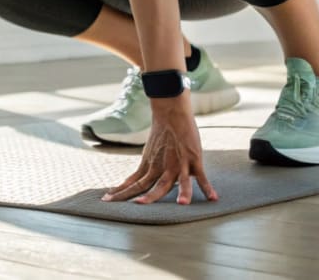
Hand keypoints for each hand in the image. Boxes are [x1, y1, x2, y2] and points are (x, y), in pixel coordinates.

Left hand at [100, 94, 217, 204]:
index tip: (106, 200)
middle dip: (146, 196)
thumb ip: (143, 171)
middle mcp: (163, 168)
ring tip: (182, 204)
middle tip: (137, 205)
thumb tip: (130, 183)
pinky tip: (212, 198)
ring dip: (181, 192)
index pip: (134, 183)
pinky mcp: (193, 159)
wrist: (171, 113)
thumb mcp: (148, 154)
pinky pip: (201, 176)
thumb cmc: (160, 135)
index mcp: (150, 167)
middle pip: (154, 185)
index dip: (121, 192)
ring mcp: (178, 164)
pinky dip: (207, 187)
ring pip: (179, 182)